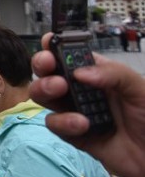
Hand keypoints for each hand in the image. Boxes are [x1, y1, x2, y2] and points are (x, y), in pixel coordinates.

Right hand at [30, 33, 144, 176]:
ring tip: (60, 89)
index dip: (54, 46)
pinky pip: (54, 124)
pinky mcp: (70, 133)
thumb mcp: (138, 88)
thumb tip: (79, 72)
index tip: (49, 43)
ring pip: (43, 95)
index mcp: (95, 72)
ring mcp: (73, 110)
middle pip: (47, 71)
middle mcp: (79, 89)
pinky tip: (82, 124)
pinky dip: (63, 122)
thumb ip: (113, 74)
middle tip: (49, 66)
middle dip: (42, 65)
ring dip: (45, 89)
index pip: (69, 54)